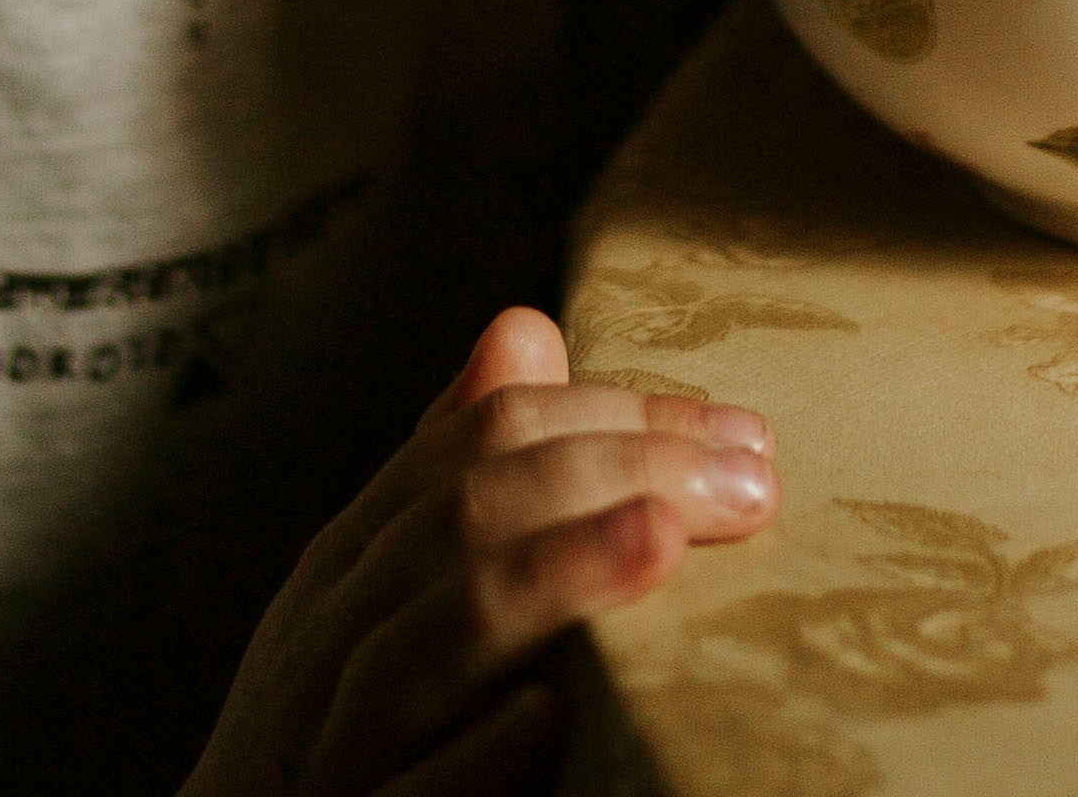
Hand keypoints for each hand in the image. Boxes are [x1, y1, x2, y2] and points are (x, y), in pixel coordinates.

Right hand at [186, 305, 777, 796]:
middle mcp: (329, 639)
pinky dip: (471, 756)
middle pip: (458, 519)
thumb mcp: (374, 588)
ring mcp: (333, 746)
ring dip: (547, 579)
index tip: (737, 430)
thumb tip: (529, 328)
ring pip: (423, 641)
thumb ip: (451, 470)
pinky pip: (406, 795)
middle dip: (609, 475)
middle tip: (748, 479)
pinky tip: (549, 720)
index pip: (471, 445)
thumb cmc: (329, 726)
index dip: (607, 418)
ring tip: (661, 539)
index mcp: (347, 564)